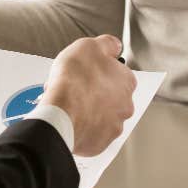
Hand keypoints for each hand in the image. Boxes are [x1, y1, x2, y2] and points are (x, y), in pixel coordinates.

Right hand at [40, 35, 135, 155]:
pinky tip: (69, 120)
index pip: (117, 74)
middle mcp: (125, 105)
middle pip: (109, 97)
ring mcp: (113, 126)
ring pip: (100, 116)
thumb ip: (107, 44)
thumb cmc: (74, 80)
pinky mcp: (99, 143)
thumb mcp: (89, 46)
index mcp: (126, 81)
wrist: (61, 112)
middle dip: (93, 93)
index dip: (98, 71)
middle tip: (73, 88)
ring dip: (87, 111)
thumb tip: (114, 46)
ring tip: (67, 105)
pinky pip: (91, 134)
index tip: (85, 72)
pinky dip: (81, 128)